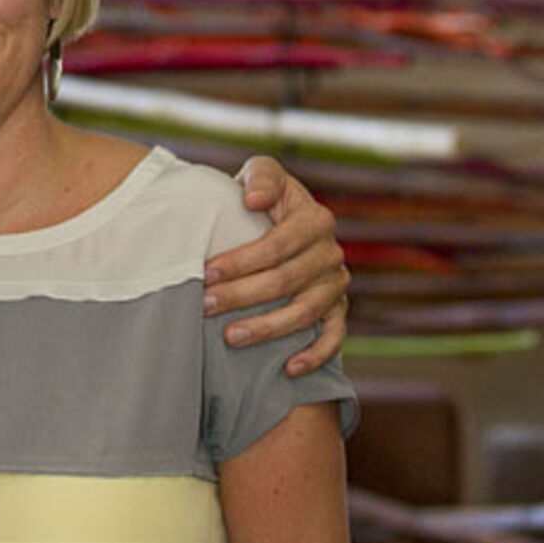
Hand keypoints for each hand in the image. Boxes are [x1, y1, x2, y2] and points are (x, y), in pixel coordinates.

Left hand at [205, 156, 348, 375]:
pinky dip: (315, 356)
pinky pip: (334, 337)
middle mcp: (330, 253)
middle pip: (287, 281)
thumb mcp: (259, 173)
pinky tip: (288, 369)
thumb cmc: (259, 197)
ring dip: (267, 328)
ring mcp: (336, 284)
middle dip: (242, 295)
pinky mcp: (338, 309)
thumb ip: (260, 177)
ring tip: (229, 336)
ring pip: (305, 313)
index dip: (242, 261)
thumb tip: (255, 200)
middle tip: (205, 305)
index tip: (206, 272)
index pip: (278, 245)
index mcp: (315, 219)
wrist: (275, 220)